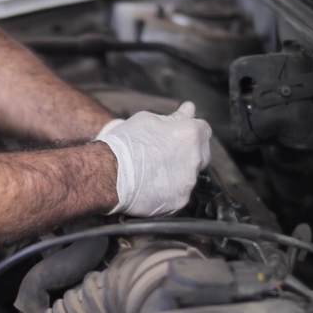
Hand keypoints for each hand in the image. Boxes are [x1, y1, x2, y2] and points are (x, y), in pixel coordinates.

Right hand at [95, 102, 211, 216]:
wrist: (108, 174)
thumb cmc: (125, 144)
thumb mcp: (148, 120)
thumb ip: (174, 118)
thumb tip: (189, 110)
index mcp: (190, 135)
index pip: (204, 129)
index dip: (191, 130)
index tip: (180, 133)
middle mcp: (195, 160)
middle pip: (202, 154)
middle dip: (189, 151)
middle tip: (166, 152)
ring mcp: (188, 183)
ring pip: (190, 175)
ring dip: (178, 172)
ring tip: (154, 171)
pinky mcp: (178, 202)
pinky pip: (179, 194)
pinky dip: (169, 190)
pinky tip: (152, 186)